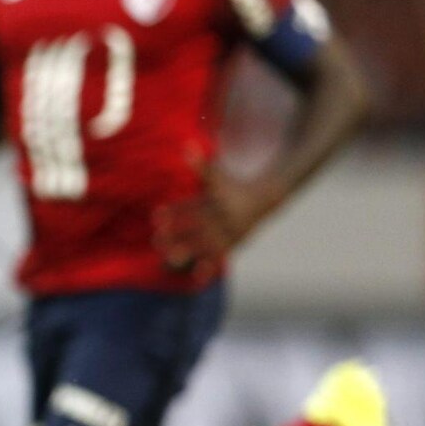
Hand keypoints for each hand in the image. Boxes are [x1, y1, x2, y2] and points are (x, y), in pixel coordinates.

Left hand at [153, 170, 279, 270]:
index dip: (175, 210)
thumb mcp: (218, 175)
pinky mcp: (235, 245)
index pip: (194, 206)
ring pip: (208, 244)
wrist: (269, 198)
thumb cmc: (234, 185)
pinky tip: (195, 281)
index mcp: (220, 201)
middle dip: (179, 234)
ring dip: (189, 252)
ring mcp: (232, 233)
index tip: (155, 215)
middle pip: (199, 228)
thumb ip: (201, 164)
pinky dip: (209, 268)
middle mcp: (226, 219)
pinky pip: (221, 258)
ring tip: (168, 260)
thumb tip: (185, 144)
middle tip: (156, 240)